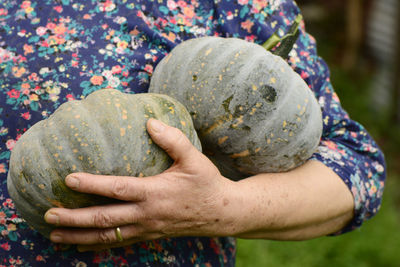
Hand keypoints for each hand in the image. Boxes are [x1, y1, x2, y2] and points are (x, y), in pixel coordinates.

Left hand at [44, 119, 237, 250]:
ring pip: (108, 236)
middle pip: (105, 219)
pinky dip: (98, 245)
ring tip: (55, 236)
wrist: (222, 213)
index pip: (117, 189)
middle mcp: (147, 214)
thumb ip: (173, 139)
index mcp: (155, 193)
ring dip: (80, 237)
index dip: (92, 184)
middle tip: (49, 215)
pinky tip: (83, 245)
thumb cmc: (207, 183)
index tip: (69, 179)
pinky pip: (120, 243)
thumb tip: (150, 122)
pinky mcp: (150, 235)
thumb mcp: (194, 158)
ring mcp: (147, 228)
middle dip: (75, 219)